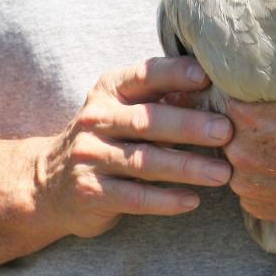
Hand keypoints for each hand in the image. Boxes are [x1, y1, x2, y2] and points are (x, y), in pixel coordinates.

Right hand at [34, 57, 232, 239]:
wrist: (48, 183)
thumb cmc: (107, 138)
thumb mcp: (124, 109)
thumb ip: (161, 98)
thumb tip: (220, 90)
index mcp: (109, 90)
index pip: (145, 75)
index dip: (175, 74)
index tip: (207, 76)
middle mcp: (96, 119)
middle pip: (147, 120)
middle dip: (189, 125)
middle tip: (226, 131)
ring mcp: (90, 156)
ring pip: (144, 161)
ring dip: (187, 167)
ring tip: (223, 174)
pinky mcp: (90, 192)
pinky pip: (134, 197)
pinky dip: (165, 200)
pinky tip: (192, 201)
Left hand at [224, 85, 275, 235]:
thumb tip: (259, 64)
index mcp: (247, 115)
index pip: (226, 94)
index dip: (243, 93)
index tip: (258, 95)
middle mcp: (237, 150)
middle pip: (228, 128)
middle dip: (245, 125)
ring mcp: (244, 183)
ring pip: (238, 159)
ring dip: (253, 153)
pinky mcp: (255, 207)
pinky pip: (250, 186)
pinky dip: (263, 179)